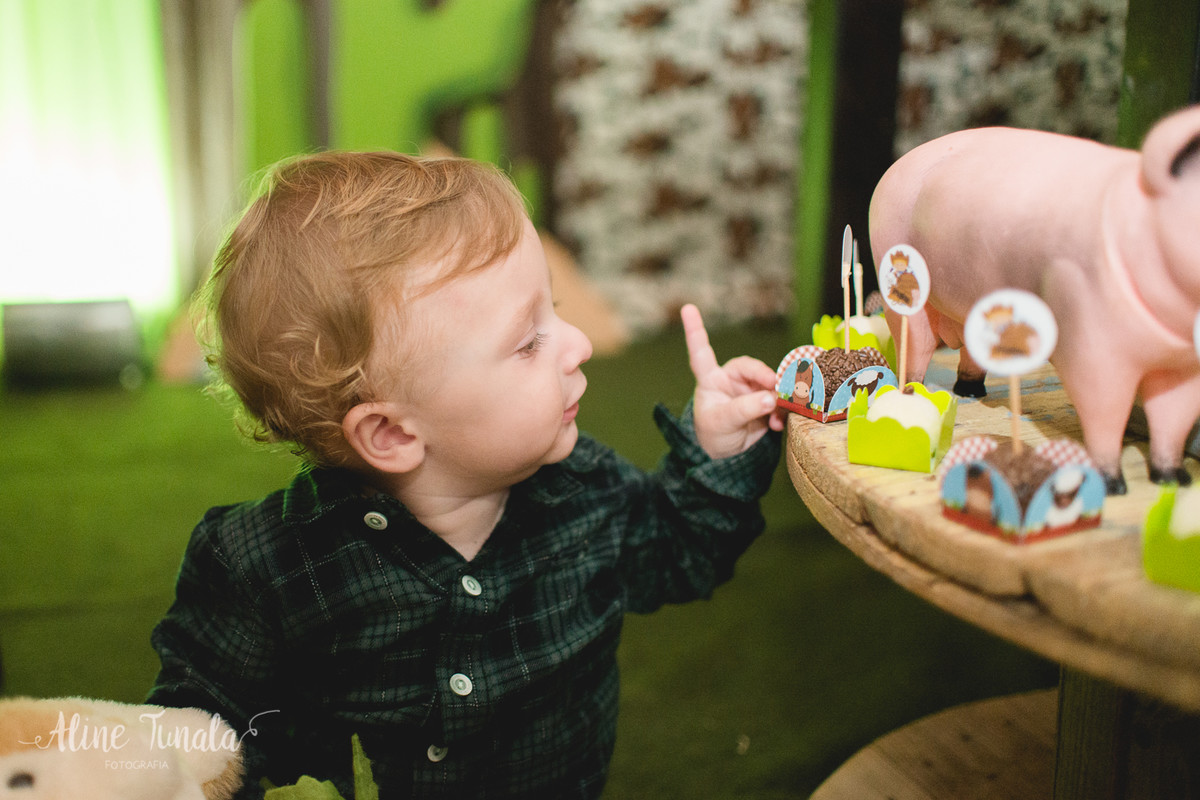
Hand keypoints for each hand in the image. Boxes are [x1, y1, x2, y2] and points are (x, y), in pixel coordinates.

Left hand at [682, 304, 785, 458]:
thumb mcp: (723, 421)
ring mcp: (750, 389)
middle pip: (751, 368)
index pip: (701, 352)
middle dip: (765, 376)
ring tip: (776, 414)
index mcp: (710, 379)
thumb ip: (745, 408)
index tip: (686, 308)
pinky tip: (778, 424)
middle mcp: (731, 379)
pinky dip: (782, 411)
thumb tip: (771, 397)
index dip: (695, 331)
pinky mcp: (765, 401)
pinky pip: (779, 399)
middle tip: (775, 388)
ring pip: (770, 384)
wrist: (727, 455)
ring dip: (778, 397)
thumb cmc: (715, 433)